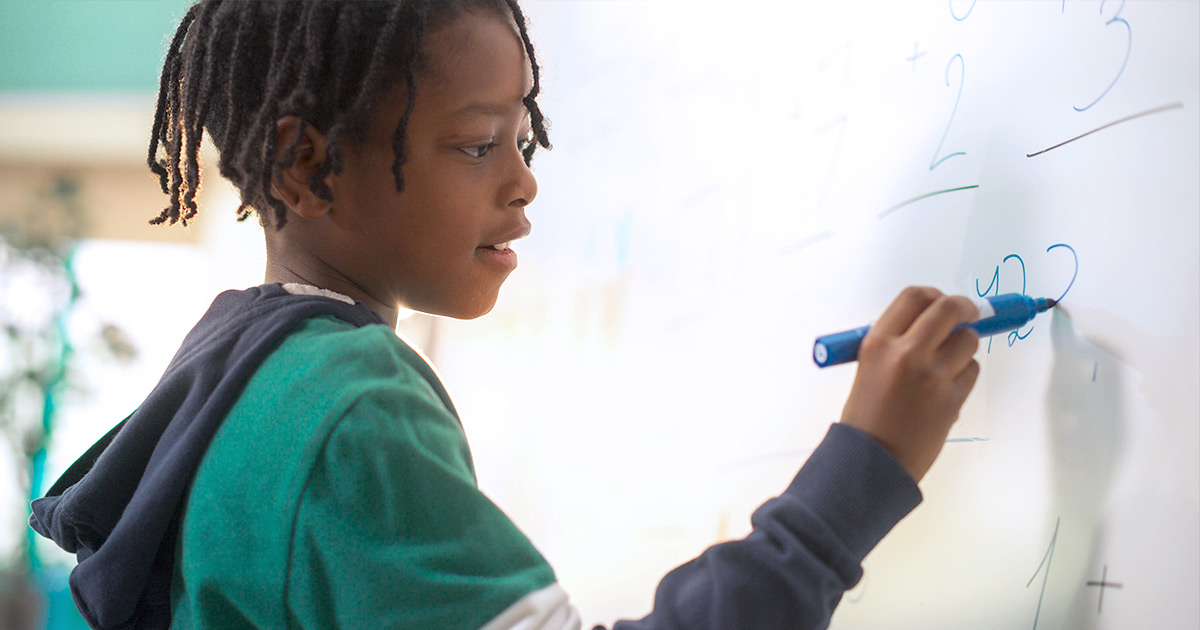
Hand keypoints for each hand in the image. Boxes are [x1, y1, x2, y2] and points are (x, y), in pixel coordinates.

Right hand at [838, 286, 981, 481]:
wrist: (872, 459)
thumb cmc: (867, 417)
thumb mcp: (870, 367)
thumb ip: (898, 341)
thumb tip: (934, 323)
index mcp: (879, 343)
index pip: (915, 296)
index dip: (934, 294)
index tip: (942, 301)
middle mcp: (907, 353)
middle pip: (948, 308)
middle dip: (964, 307)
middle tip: (969, 313)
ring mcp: (933, 375)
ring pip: (968, 340)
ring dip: (964, 344)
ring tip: (948, 362)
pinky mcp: (952, 397)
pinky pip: (972, 370)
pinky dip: (965, 373)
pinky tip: (947, 386)